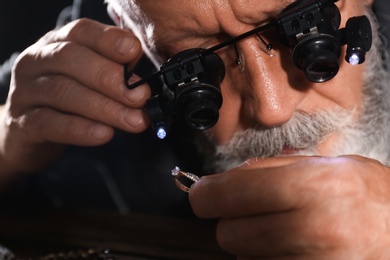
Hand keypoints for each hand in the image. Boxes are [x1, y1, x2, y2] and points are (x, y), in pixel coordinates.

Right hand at [0, 18, 150, 173]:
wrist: (28, 132)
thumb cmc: (68, 101)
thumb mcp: (88, 80)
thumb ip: (112, 71)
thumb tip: (142, 77)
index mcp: (58, 43)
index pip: (81, 32)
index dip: (108, 40)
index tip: (134, 51)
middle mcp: (38, 61)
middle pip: (72, 60)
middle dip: (111, 78)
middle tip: (141, 96)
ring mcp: (26, 91)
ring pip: (64, 93)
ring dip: (105, 107)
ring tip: (134, 120)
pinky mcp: (23, 123)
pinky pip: (50, 123)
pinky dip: (81, 129)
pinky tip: (104, 134)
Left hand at [190, 155, 389, 258]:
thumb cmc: (370, 198)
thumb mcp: (325, 166)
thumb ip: (268, 169)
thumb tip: (220, 181)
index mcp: (311, 187)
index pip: (227, 195)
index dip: (205, 194)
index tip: (202, 194)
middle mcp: (310, 229)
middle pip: (228, 234)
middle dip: (233, 222)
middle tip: (256, 213)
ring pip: (243, 259)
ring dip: (252, 246)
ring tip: (287, 233)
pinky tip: (294, 250)